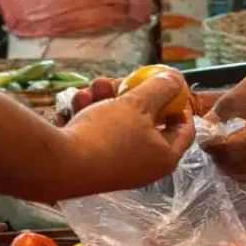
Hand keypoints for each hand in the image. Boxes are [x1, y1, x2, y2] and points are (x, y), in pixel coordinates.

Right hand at [56, 73, 195, 196]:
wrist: (61, 165)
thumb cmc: (107, 135)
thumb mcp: (139, 104)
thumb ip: (161, 89)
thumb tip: (176, 80)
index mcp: (165, 156)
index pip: (184, 128)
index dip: (179, 103)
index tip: (168, 85)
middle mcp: (144, 166)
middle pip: (148, 121)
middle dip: (132, 94)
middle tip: (122, 79)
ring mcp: (118, 166)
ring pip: (119, 122)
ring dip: (107, 99)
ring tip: (94, 86)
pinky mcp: (94, 163)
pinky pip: (100, 133)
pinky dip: (91, 114)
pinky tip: (79, 101)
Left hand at [203, 68, 245, 180]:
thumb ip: (232, 101)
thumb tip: (209, 120)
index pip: (232, 148)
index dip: (212, 143)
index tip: (205, 131)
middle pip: (232, 165)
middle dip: (215, 153)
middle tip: (211, 136)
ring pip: (239, 174)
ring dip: (224, 161)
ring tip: (222, 141)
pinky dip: (235, 166)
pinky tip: (235, 148)